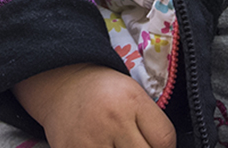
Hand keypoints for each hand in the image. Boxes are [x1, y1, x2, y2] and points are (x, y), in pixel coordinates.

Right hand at [13, 64, 175, 147]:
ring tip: (118, 145)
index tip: (158, 146)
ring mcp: (89, 141)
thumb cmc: (105, 92)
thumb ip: (153, 125)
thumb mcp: (134, 95)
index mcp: (131, 100)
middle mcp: (111, 120)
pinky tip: (102, 146)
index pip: (164, 140)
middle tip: (133, 143)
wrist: (62, 86)